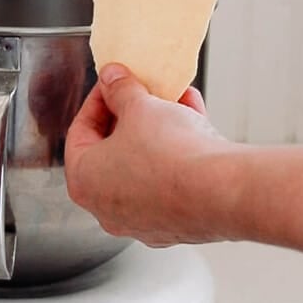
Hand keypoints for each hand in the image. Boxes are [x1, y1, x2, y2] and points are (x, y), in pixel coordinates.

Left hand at [64, 63, 234, 245]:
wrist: (223, 192)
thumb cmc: (170, 154)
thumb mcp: (138, 105)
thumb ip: (119, 88)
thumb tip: (111, 78)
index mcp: (84, 181)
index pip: (80, 132)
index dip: (97, 99)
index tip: (113, 82)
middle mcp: (108, 209)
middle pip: (113, 149)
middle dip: (131, 113)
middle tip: (142, 90)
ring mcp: (143, 220)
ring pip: (145, 163)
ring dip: (158, 127)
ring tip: (175, 98)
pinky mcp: (176, 224)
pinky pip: (170, 180)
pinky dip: (178, 151)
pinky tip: (194, 119)